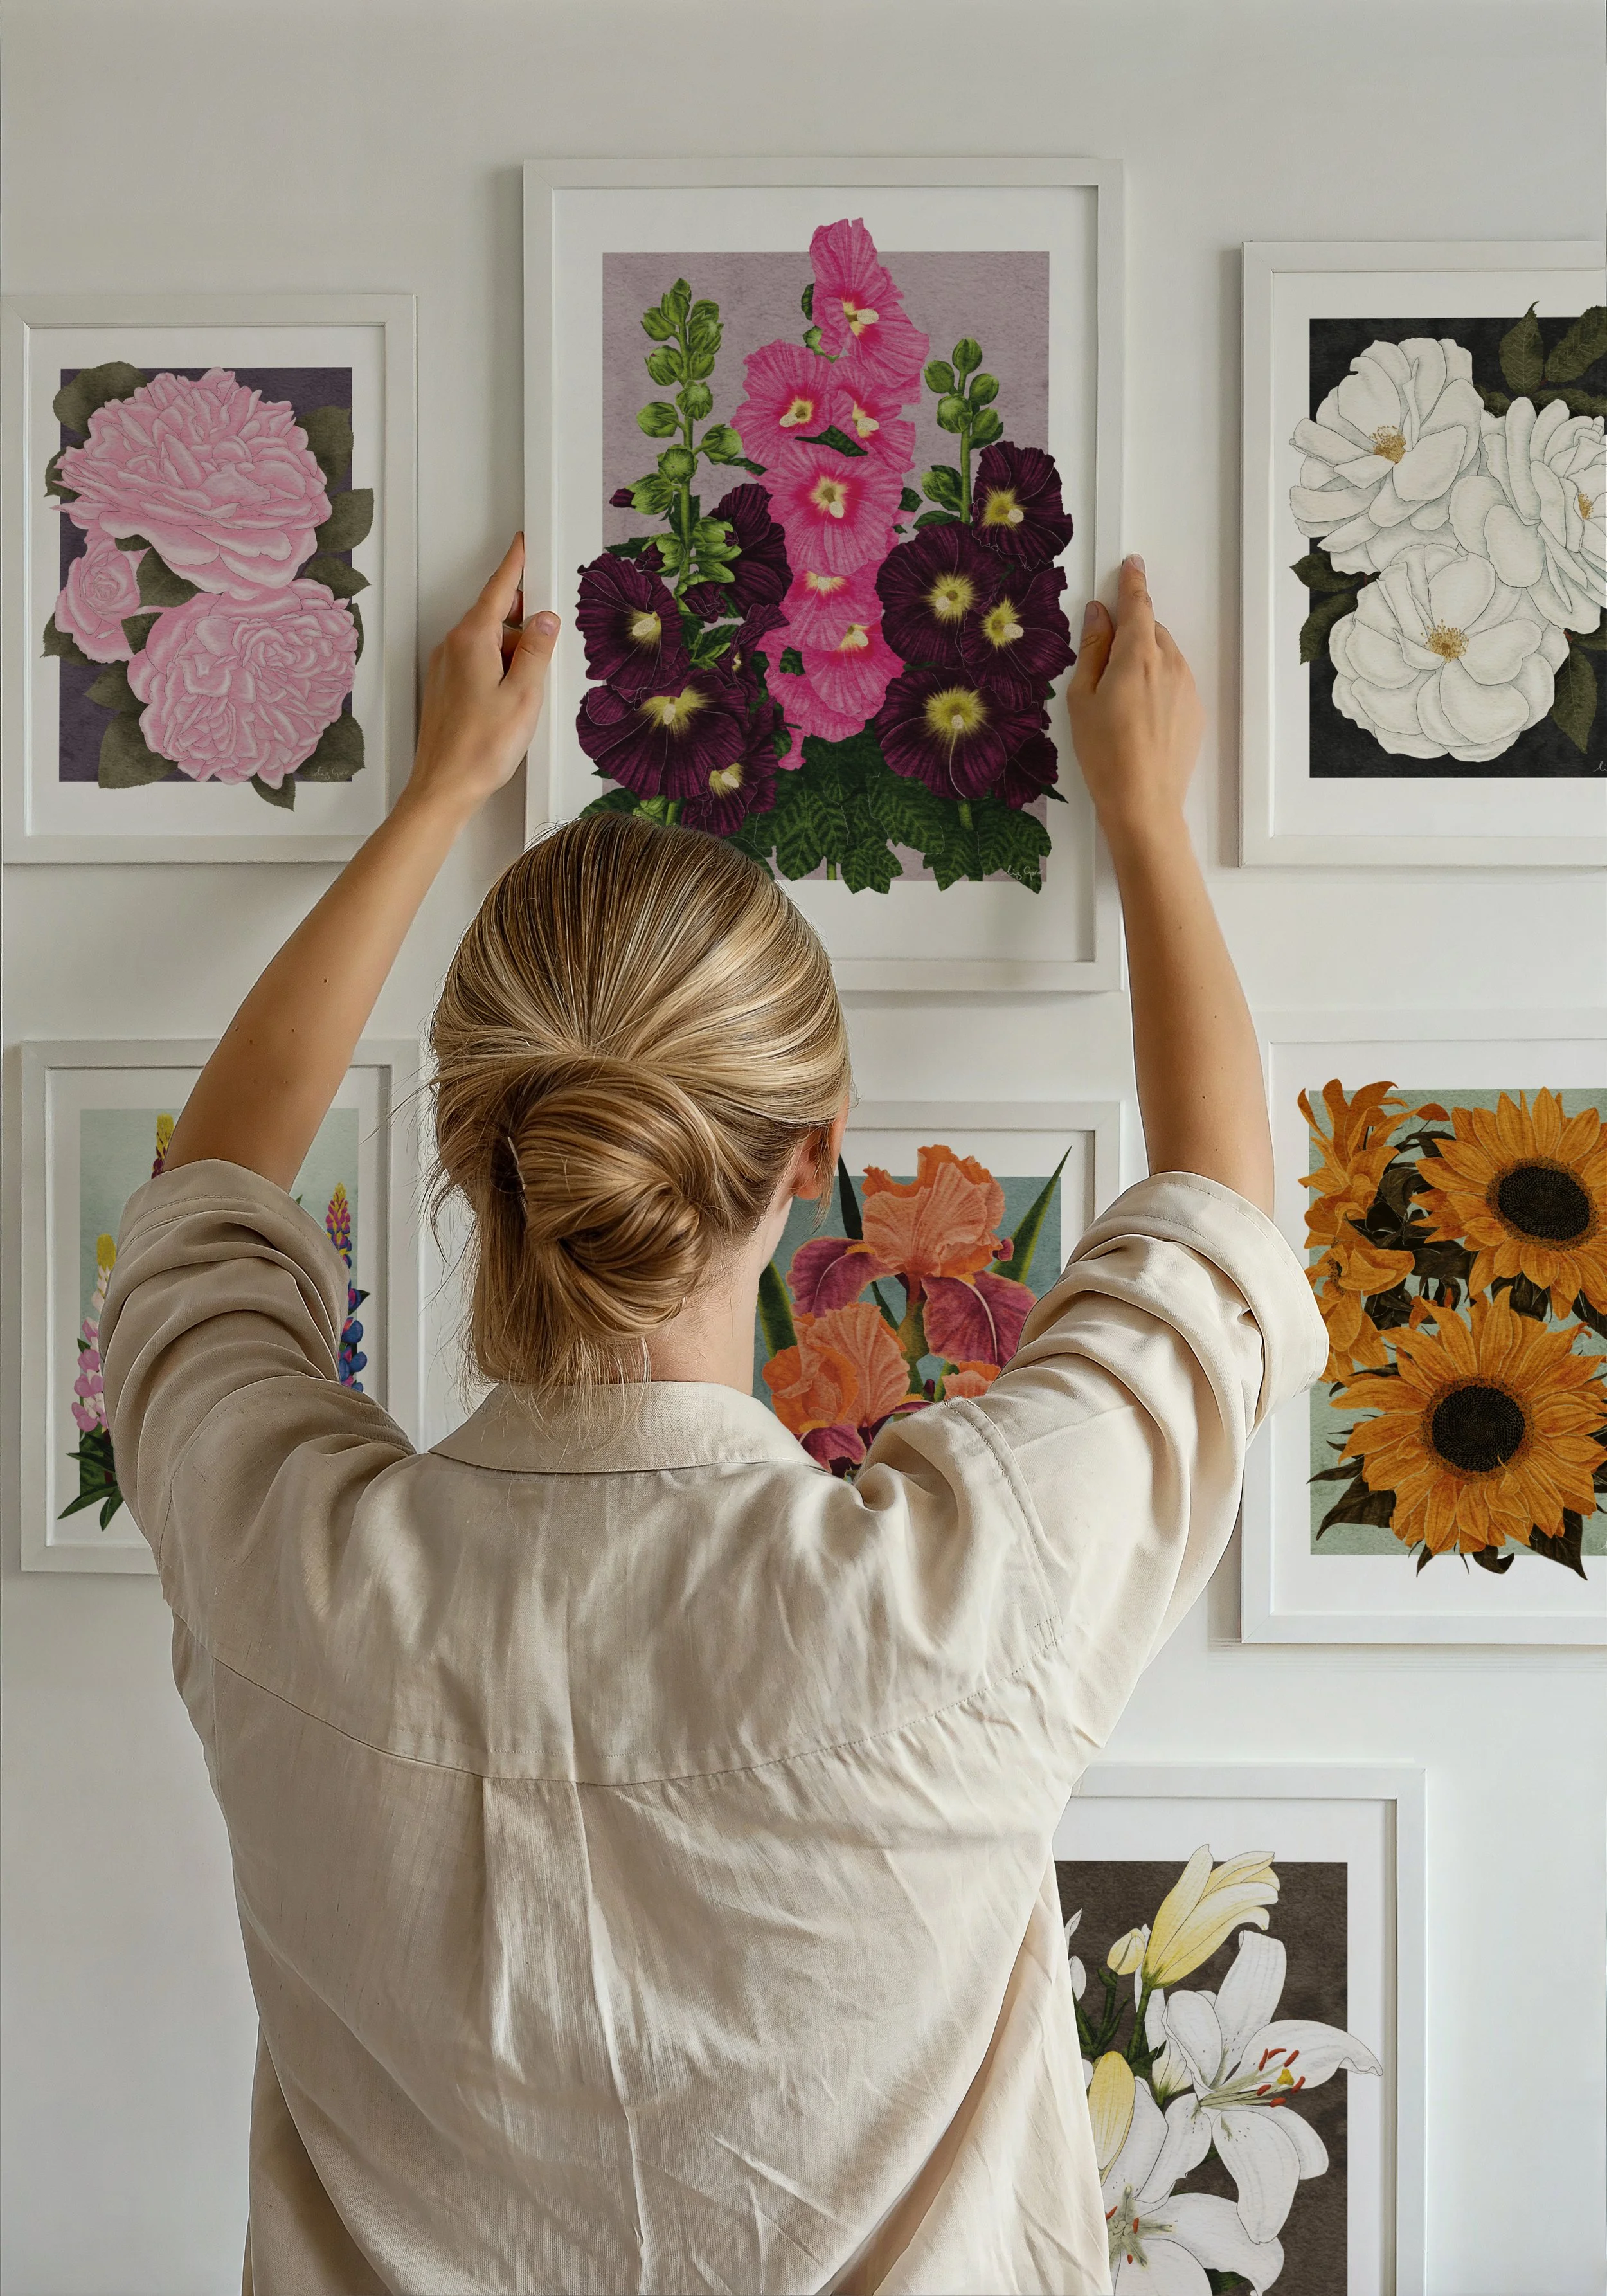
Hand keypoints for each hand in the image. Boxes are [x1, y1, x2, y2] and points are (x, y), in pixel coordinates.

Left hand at [407, 535, 559, 814]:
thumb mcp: (524, 695)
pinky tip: (514, 697)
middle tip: (548, 633)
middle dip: (522, 617)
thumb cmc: (479, 748)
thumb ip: (536, 651)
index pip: (498, 589)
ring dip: (513, 652)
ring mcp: (447, 668)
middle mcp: (453, 647)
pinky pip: (478, 663)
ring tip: (532, 685)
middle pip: (493, 614)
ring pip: (487, 642)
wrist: (444, 787)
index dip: (515, 565)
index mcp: (472, 640)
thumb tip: (545, 620)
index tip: (523, 544)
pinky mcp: (447, 688)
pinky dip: (500, 668)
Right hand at [1066, 556, 1202, 848]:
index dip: (1132, 582)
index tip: (1133, 563)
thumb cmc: (1104, 753)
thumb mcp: (1082, 698)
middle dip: (1131, 635)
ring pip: (1164, 657)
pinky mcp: (1196, 710)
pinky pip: (1175, 683)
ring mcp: (1188, 687)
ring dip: (1144, 662)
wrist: (1144, 802)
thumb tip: (1098, 615)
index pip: (1137, 605)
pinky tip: (1139, 719)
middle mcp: (1170, 664)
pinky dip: (1158, 687)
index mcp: (1137, 655)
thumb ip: (1093, 650)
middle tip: (1104, 666)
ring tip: (1120, 702)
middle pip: (1151, 632)